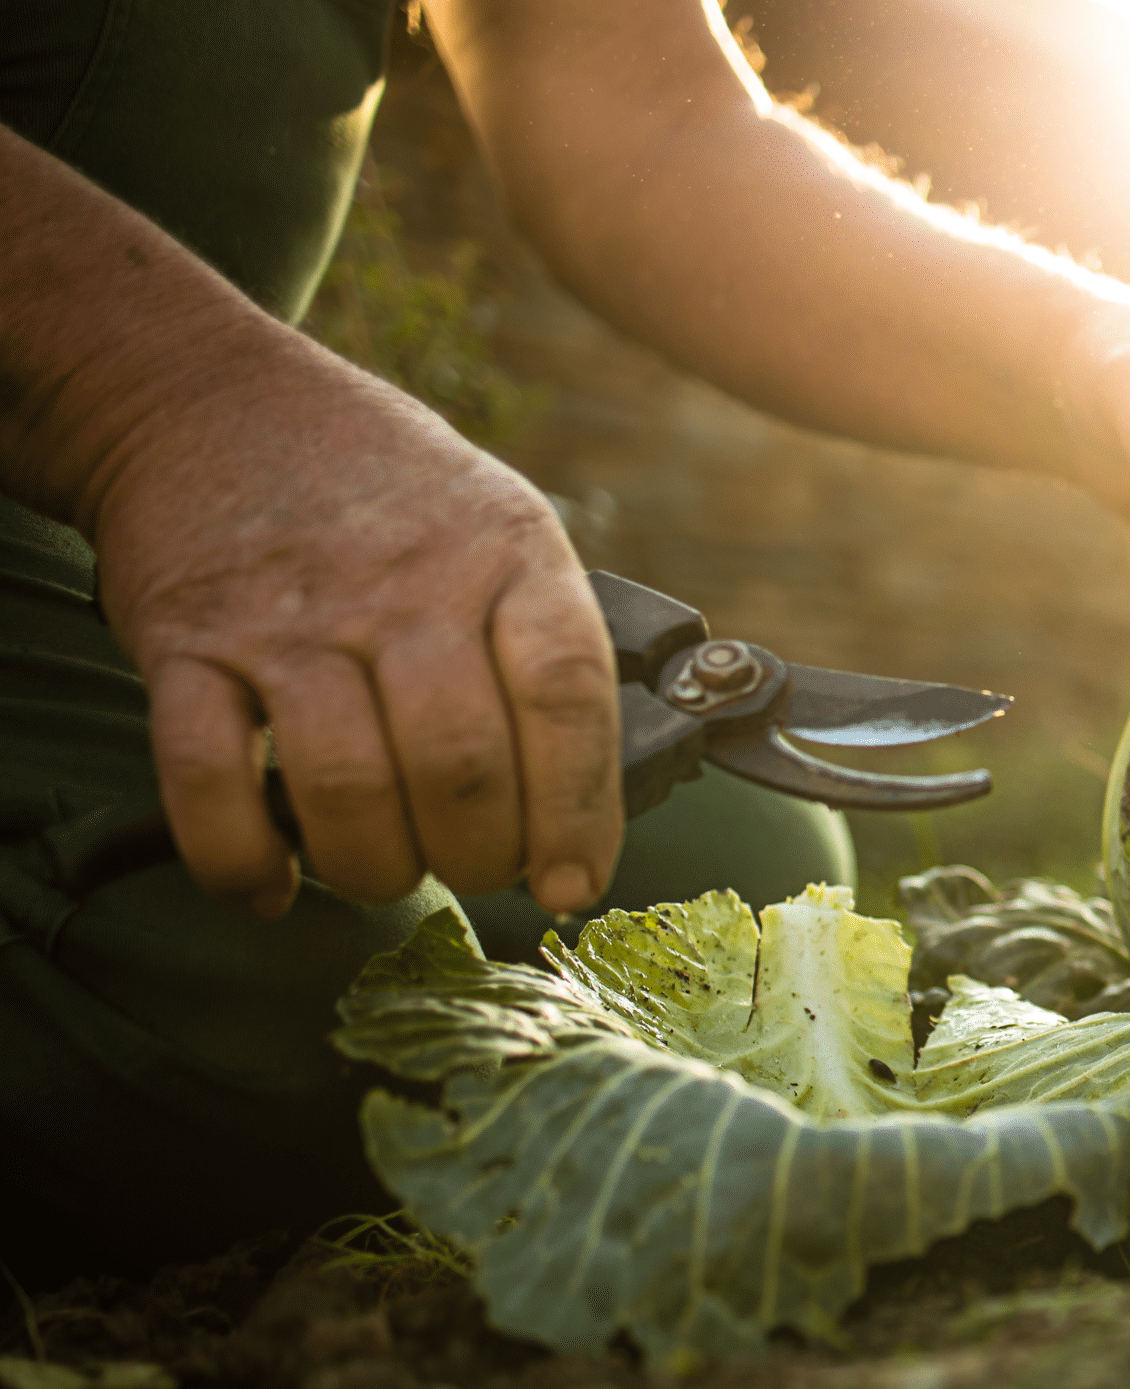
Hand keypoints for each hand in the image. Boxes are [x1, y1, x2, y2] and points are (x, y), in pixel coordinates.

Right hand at [88, 333, 621, 918]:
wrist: (208, 398)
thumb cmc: (385, 492)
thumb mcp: (501, 526)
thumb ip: (544, 646)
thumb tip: (584, 810)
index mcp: (506, 554)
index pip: (566, 692)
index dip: (577, 807)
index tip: (575, 881)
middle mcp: (402, 583)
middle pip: (459, 764)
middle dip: (478, 857)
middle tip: (476, 869)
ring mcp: (288, 614)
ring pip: (345, 788)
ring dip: (374, 868)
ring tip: (385, 869)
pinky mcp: (185, 642)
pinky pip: (207, 780)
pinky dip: (239, 860)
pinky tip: (272, 888)